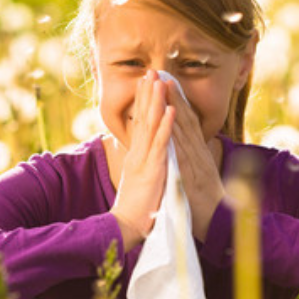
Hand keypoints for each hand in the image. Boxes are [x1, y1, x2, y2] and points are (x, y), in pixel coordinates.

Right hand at [111, 70, 175, 250]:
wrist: (127, 227)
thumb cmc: (136, 208)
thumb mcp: (139, 181)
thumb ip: (142, 165)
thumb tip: (143, 156)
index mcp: (136, 155)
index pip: (139, 123)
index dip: (143, 102)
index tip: (146, 83)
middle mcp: (138, 153)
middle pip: (143, 118)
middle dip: (147, 94)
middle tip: (150, 71)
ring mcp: (144, 160)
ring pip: (151, 125)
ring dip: (156, 102)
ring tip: (160, 81)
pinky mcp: (153, 169)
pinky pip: (161, 144)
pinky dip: (166, 125)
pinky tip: (171, 110)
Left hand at [164, 79, 224, 241]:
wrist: (219, 224)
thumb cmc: (206, 202)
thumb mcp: (199, 175)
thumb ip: (194, 159)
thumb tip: (188, 146)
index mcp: (198, 153)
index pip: (186, 122)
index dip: (176, 101)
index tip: (166, 81)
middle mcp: (198, 153)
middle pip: (184, 119)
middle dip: (173, 95)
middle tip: (162, 73)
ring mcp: (196, 162)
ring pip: (183, 130)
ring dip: (173, 107)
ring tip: (163, 86)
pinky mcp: (192, 176)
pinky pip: (182, 153)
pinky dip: (176, 136)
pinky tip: (170, 121)